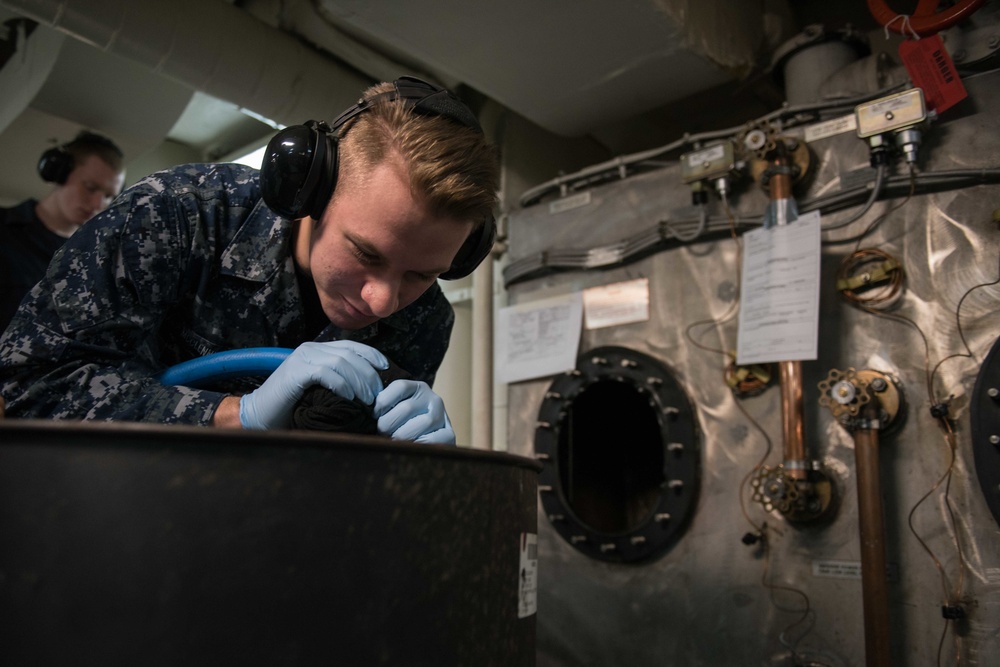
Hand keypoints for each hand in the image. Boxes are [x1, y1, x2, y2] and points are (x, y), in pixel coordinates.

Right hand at [239, 341, 387, 429]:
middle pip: (350, 354)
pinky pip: (326, 372)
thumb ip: (338, 380)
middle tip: (378, 393)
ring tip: (368, 399)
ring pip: (341, 362)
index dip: (371, 355)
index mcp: (317, 350)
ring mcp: (302, 358)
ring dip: (359, 380)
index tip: (386, 368)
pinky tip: (350, 398)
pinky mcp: (296, 371)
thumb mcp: (320, 389)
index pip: (351, 346)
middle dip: (368, 373)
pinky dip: (342, 384)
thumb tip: (368, 386)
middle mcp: (311, 349)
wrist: (260, 415)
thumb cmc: (293, 406)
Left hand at [373, 380, 454, 444]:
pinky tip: (410, 447)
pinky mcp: (449, 434)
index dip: (383, 402)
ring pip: (416, 426)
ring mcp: (442, 417)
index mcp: (418, 388)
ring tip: (393, 442)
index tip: (375, 415)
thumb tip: (365, 405)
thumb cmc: (403, 425)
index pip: (399, 387)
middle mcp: (433, 399)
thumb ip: (383, 403)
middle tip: (383, 434)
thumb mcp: (395, 408)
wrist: (429, 443)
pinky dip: (416, 445)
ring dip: (399, 437)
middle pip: (405, 409)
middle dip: (387, 425)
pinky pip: (430, 440)